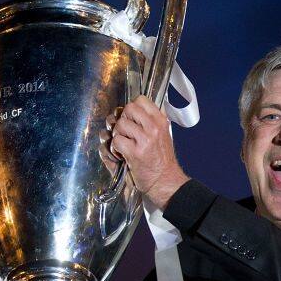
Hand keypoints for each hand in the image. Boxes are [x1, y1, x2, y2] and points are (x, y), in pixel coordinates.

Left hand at [105, 95, 189, 209]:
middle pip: (128, 109)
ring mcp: (145, 140)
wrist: (165, 181)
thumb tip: (133, 108)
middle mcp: (154, 127)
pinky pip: (116, 141)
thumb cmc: (161, 160)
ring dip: (118, 135)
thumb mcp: (163, 134)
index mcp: (161, 121)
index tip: (132, 119)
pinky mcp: (135, 153)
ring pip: (119, 125)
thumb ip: (150, 120)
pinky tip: (122, 154)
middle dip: (123, 120)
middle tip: (126, 132)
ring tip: (125, 144)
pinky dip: (115, 149)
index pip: (140, 100)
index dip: (132, 109)